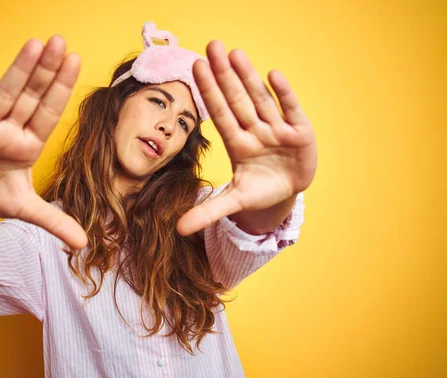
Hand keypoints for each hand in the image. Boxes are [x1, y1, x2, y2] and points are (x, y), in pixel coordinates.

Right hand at [0, 36, 87, 248]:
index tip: (75, 60)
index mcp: (28, 145)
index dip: (61, 88)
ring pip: (3, 95)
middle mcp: (8, 131)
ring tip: (33, 44)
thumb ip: (54, 222)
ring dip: (18, 71)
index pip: (49, 113)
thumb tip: (84, 244)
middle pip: (30, 97)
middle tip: (59, 41)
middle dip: (44, 70)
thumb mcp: (26, 211)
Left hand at [177, 40, 317, 234]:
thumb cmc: (259, 191)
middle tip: (212, 46)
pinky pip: (291, 110)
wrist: (287, 193)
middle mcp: (255, 131)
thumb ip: (208, 211)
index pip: (220, 114)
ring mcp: (277, 129)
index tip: (195, 68)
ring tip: (235, 53)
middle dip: (225, 75)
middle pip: (237, 100)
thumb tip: (177, 230)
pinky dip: (284, 95)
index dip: (208, 93)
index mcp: (237, 144)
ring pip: (261, 100)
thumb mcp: (234, 202)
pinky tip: (273, 74)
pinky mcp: (301, 132)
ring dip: (249, 78)